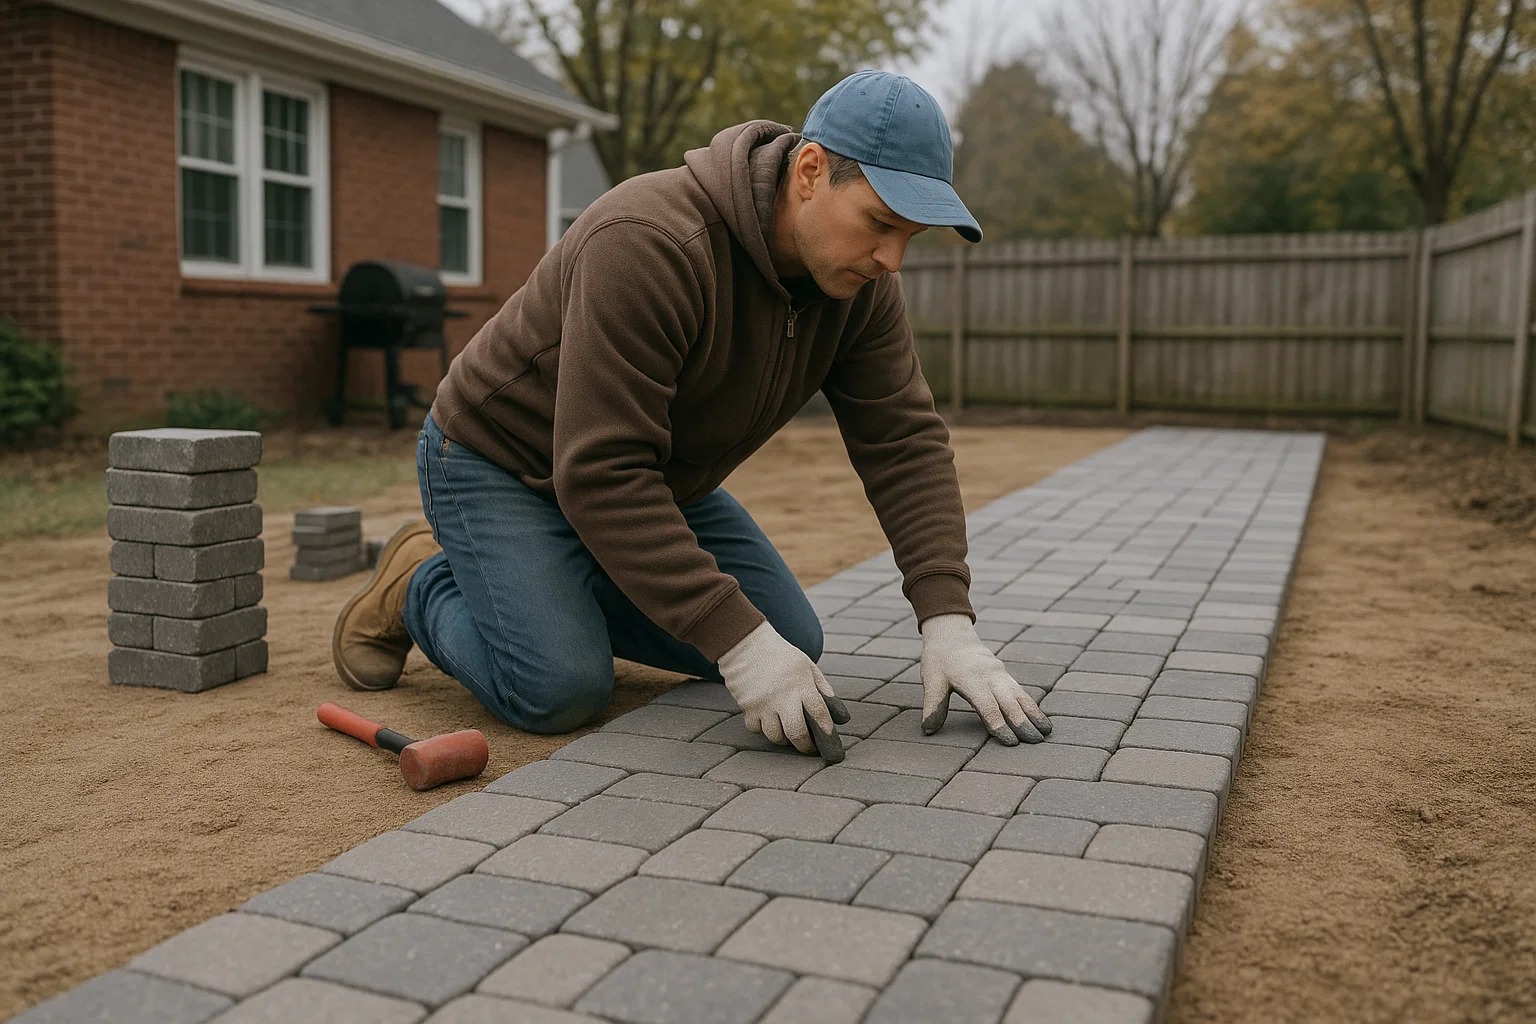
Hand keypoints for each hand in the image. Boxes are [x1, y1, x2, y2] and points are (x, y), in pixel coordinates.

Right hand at [719, 621, 850, 760]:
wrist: (747, 644)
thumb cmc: (781, 655)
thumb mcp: (807, 666)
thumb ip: (823, 688)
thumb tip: (839, 714)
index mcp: (801, 685)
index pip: (819, 714)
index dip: (826, 731)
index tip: (829, 741)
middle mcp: (783, 697)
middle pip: (796, 733)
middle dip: (805, 746)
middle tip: (808, 748)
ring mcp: (764, 704)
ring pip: (775, 735)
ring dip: (783, 739)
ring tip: (787, 732)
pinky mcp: (747, 707)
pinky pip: (756, 729)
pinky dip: (762, 729)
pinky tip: (767, 721)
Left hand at [919, 614, 1051, 744]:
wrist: (952, 635)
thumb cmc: (939, 660)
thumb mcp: (932, 679)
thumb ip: (933, 704)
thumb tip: (928, 729)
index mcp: (971, 679)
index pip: (988, 706)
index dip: (999, 725)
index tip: (1011, 742)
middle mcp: (990, 677)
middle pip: (1010, 703)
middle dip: (1023, 723)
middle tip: (1036, 743)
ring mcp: (1001, 675)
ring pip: (1021, 697)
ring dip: (1034, 715)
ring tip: (1046, 733)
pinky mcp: (1006, 676)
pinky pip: (1022, 692)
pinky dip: (1033, 706)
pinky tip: (1042, 720)